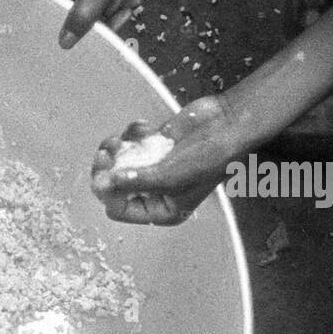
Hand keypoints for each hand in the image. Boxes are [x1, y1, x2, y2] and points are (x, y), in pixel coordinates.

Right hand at [53, 0, 147, 48]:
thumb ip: (83, 16)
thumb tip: (63, 43)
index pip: (65, 29)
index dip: (87, 37)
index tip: (109, 34)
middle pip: (80, 24)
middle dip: (105, 22)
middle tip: (124, 10)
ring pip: (93, 15)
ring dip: (114, 12)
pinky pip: (100, 4)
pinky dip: (116, 4)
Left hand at [91, 96, 237, 225]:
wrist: (228, 124)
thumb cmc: (211, 158)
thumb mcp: (171, 177)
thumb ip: (137, 182)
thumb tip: (107, 184)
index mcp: (160, 210)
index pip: (119, 210)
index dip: (110, 194)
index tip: (106, 176)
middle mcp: (152, 192)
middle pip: (111, 187)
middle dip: (105, 170)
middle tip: (105, 155)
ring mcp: (149, 168)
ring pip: (115, 163)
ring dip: (114, 149)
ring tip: (119, 140)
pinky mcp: (150, 146)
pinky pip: (127, 142)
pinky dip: (131, 133)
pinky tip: (144, 127)